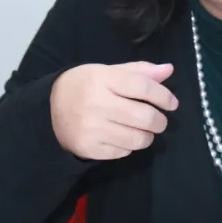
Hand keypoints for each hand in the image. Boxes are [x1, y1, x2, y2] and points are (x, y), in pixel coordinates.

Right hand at [50, 62, 178, 159]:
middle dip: (159, 121)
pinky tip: (124, 137)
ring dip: (148, 136)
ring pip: (136, 138)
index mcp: (102, 79)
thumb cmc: (85, 85)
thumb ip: (139, 71)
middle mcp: (96, 104)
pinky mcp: (88, 148)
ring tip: (145, 130)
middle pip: (143, 116)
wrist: (50, 109)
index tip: (172, 103)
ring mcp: (91, 128)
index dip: (163, 96)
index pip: (142, 87)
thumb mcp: (108, 71)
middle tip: (160, 121)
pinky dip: (130, 146)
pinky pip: (122, 152)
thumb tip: (169, 70)